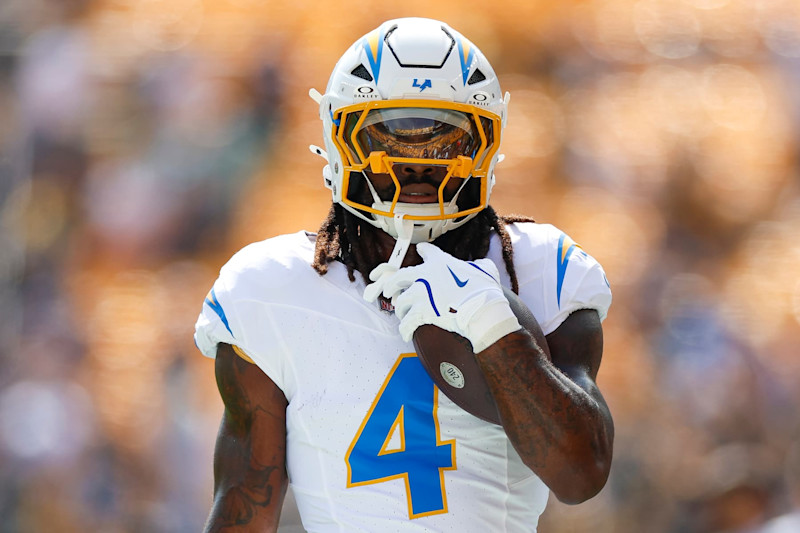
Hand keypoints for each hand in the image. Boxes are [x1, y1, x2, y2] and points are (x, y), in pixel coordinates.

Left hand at [366, 243, 520, 352]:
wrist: (482, 309)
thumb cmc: (485, 290)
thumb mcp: (485, 270)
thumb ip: (479, 265)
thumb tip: (481, 265)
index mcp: (440, 262)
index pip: (428, 252)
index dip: (424, 251)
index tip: (421, 250)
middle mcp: (425, 275)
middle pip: (399, 277)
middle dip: (391, 284)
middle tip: (388, 289)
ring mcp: (421, 294)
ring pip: (400, 302)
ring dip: (400, 310)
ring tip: (403, 315)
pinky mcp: (421, 312)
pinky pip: (406, 323)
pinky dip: (405, 330)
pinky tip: (406, 334)